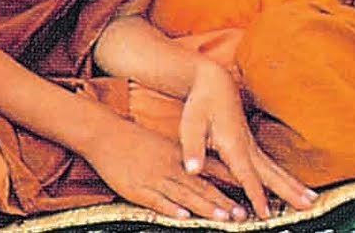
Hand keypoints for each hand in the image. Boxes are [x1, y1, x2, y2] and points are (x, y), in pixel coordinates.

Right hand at [84, 117, 245, 221]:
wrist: (106, 135)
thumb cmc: (136, 142)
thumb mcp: (165, 147)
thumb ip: (184, 160)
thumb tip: (203, 172)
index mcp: (181, 156)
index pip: (212, 169)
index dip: (231, 182)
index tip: (248, 194)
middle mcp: (172, 167)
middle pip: (202, 187)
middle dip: (223, 203)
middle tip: (242, 215)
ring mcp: (155, 178)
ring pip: (185, 195)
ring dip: (205, 208)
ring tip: (223, 218)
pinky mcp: (137, 189)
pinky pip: (156, 201)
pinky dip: (170, 209)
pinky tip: (183, 216)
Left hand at [179, 60, 316, 215]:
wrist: (215, 82)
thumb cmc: (201, 103)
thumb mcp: (190, 124)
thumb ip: (193, 149)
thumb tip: (192, 169)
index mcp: (233, 144)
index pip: (247, 175)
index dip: (256, 194)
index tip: (265, 213)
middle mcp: (248, 146)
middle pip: (271, 174)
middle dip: (290, 191)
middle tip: (309, 206)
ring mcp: (252, 145)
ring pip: (276, 170)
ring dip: (294, 185)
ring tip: (312, 199)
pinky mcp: (252, 145)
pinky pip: (271, 166)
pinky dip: (285, 179)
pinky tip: (294, 188)